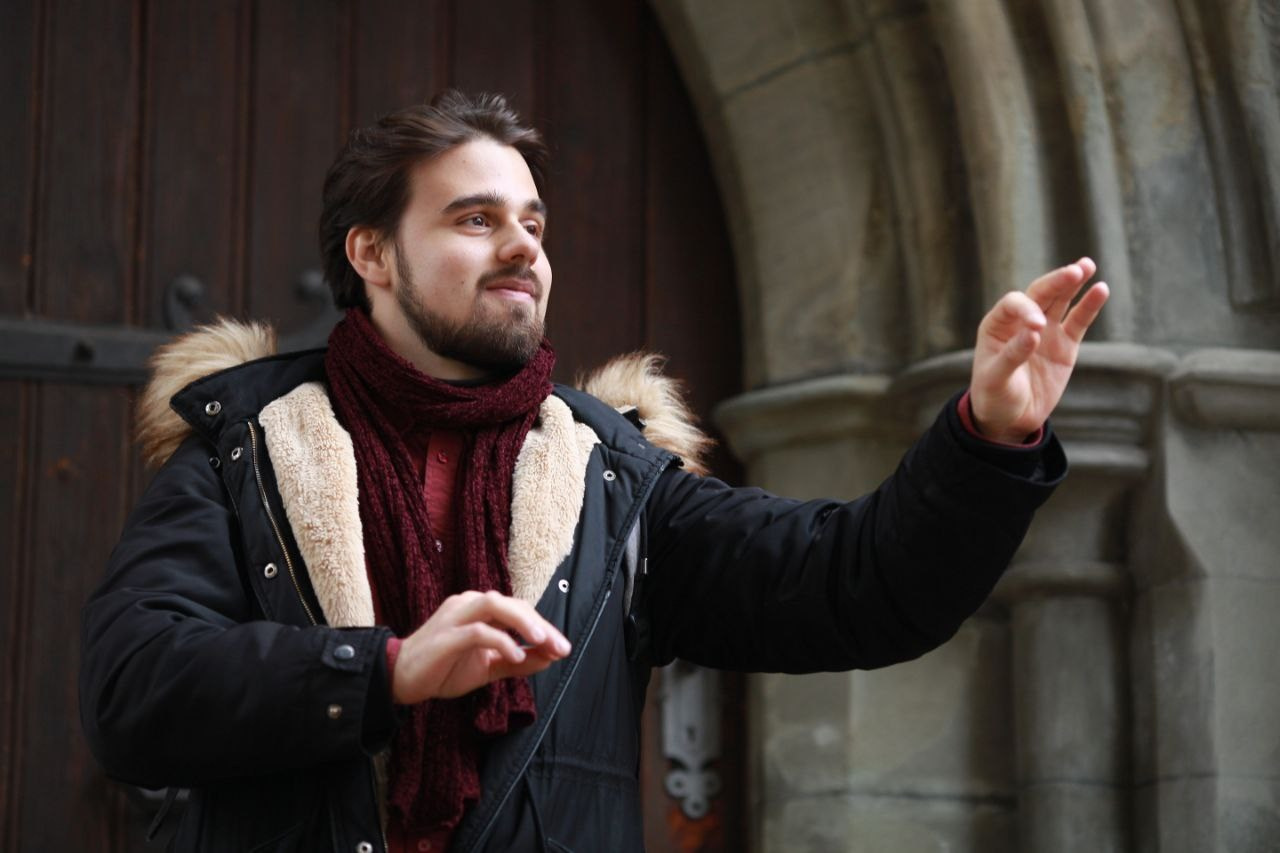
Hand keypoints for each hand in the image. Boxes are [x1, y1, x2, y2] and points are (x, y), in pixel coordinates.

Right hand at [390, 590, 570, 703]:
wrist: (400, 678)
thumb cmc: (443, 668)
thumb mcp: (487, 667)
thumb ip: (517, 662)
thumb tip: (548, 658)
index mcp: (479, 609)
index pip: (519, 610)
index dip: (544, 627)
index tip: (562, 648)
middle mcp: (469, 604)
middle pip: (512, 604)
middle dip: (540, 625)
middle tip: (560, 647)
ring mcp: (456, 616)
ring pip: (495, 605)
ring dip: (523, 622)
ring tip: (542, 641)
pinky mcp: (446, 635)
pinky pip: (478, 631)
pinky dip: (500, 641)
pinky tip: (515, 656)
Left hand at [970, 257, 1109, 442]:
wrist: (1010, 419)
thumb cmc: (994, 397)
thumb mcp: (996, 379)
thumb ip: (1013, 355)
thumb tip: (1034, 332)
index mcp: (997, 325)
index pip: (1014, 304)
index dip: (1026, 309)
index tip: (1037, 327)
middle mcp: (1022, 321)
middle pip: (1040, 293)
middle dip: (1057, 281)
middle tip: (1075, 270)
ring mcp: (1046, 330)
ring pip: (1061, 300)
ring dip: (1073, 283)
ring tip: (1087, 265)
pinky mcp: (1065, 344)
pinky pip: (1079, 321)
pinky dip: (1089, 306)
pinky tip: (1101, 289)